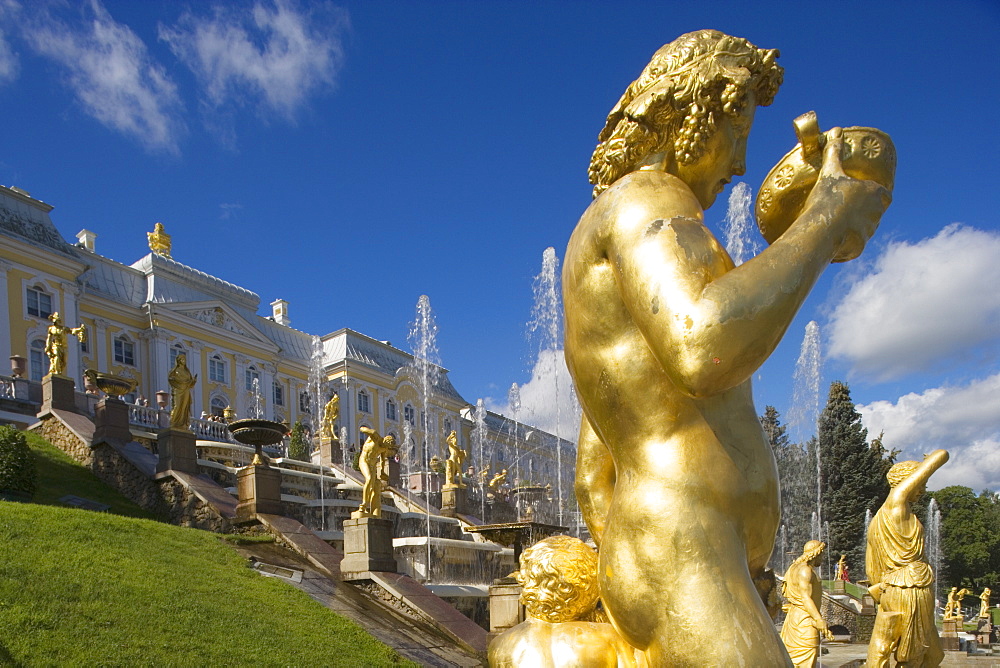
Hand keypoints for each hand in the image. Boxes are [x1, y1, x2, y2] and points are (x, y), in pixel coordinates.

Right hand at [806, 127, 891, 258]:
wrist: (822, 229)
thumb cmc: (829, 198)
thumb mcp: (830, 172)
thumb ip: (835, 153)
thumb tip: (836, 130)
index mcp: (875, 193)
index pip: (884, 194)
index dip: (875, 195)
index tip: (860, 196)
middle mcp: (877, 213)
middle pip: (876, 212)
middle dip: (865, 212)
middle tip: (845, 210)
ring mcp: (870, 231)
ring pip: (867, 229)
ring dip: (856, 228)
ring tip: (837, 226)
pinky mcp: (860, 247)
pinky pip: (854, 245)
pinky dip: (846, 243)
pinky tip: (833, 240)